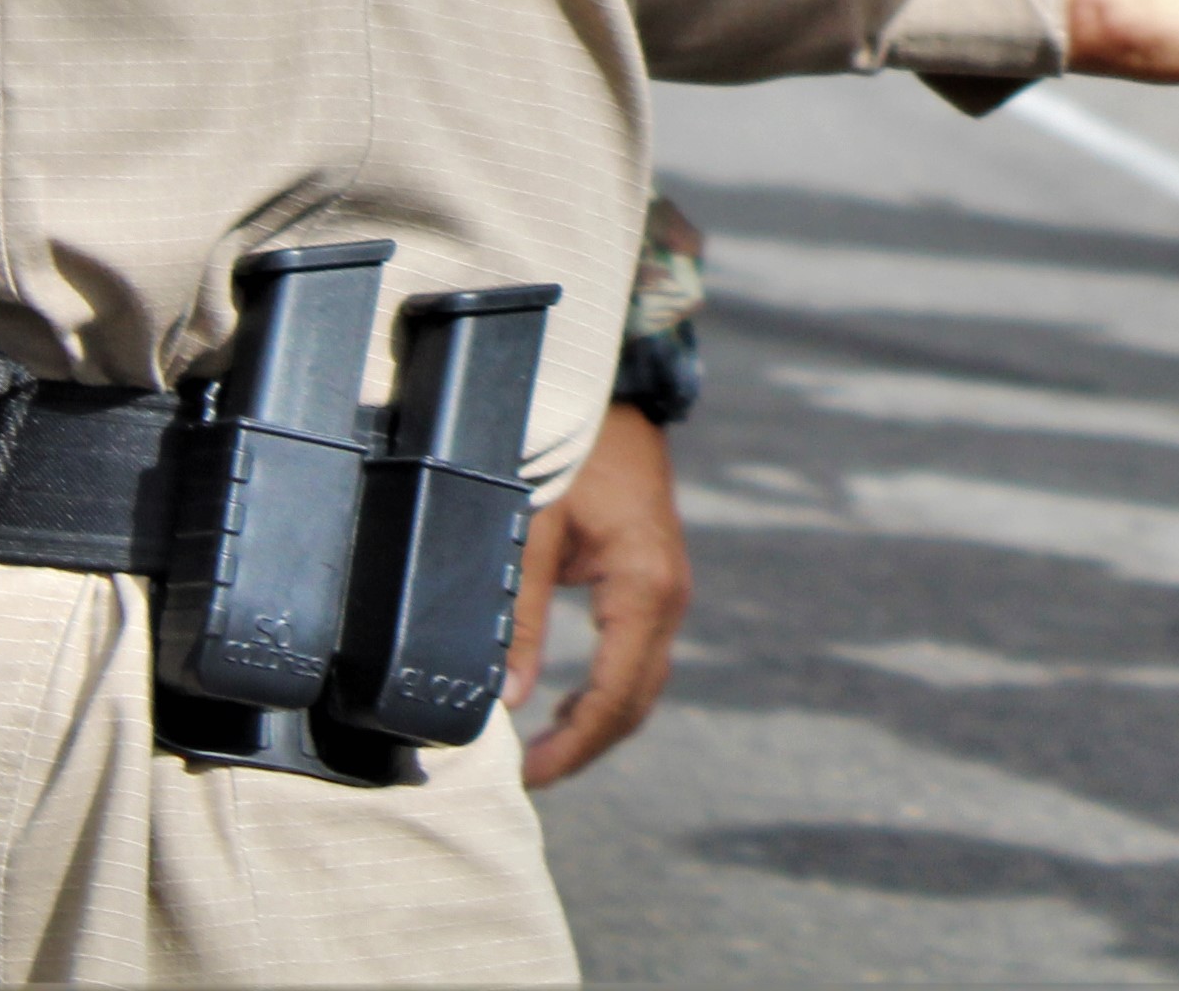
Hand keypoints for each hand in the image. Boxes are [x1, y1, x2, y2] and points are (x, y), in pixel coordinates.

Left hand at [510, 406, 688, 786]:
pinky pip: (641, 657)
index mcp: (644, 590)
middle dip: (586, 746)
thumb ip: (524, 617)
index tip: (527, 775)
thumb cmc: (572, 457)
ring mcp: (668, 591)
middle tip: (529, 775)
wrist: (616, 403)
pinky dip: (609, 692)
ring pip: (642, 683)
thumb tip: (510, 700)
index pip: (614, 697)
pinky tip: (569, 703)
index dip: (572, 747)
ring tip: (542, 752)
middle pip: (636, 701)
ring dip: (597, 723)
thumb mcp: (535, 532)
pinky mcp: (656, 583)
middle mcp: (668, 598)